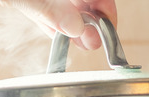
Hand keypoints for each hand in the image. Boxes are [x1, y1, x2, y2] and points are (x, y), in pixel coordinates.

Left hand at [0, 0, 117, 50]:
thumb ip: (45, 6)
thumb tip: (77, 25)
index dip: (101, 4)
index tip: (105, 26)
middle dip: (90, 14)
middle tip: (94, 40)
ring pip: (62, 3)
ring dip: (75, 20)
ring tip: (83, 41)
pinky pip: (44, 6)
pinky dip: (54, 19)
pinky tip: (61, 32)